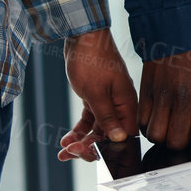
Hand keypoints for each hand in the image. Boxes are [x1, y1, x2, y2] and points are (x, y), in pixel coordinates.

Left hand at [58, 28, 139, 161]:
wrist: (82, 36)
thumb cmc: (92, 60)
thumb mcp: (97, 93)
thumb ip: (108, 117)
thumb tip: (119, 138)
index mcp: (126, 103)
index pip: (123, 135)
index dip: (107, 148)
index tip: (87, 153)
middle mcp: (119, 104)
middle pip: (109, 134)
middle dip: (89, 146)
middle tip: (70, 152)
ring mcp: (107, 100)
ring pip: (97, 129)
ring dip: (81, 140)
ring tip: (64, 150)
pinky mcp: (95, 97)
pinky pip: (89, 119)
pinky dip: (78, 129)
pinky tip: (66, 138)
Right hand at [137, 44, 190, 149]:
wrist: (178, 26)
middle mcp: (183, 98)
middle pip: (175, 142)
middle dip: (180, 142)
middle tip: (184, 131)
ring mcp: (162, 96)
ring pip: (155, 136)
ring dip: (162, 135)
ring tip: (169, 125)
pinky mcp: (146, 91)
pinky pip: (141, 120)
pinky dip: (147, 124)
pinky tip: (156, 117)